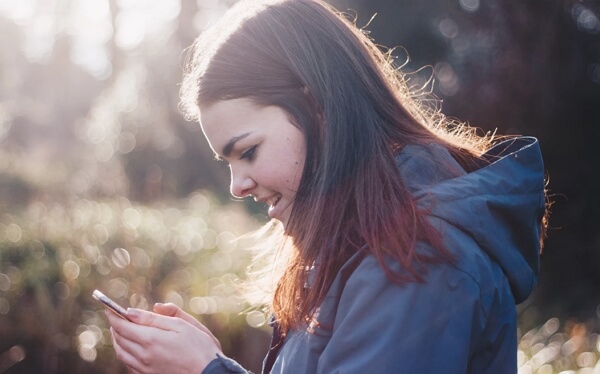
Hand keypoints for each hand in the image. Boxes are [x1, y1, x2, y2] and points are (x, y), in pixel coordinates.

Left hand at [106, 303, 221, 373]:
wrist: (209, 373)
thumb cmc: (199, 347)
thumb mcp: (181, 325)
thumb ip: (156, 318)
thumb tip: (132, 311)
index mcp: (151, 339)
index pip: (122, 325)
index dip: (113, 315)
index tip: (108, 307)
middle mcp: (143, 356)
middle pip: (119, 339)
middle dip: (115, 325)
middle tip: (114, 316)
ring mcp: (144, 368)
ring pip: (121, 353)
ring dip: (117, 339)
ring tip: (119, 330)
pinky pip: (128, 364)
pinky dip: (124, 353)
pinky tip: (129, 348)